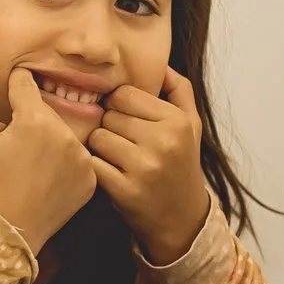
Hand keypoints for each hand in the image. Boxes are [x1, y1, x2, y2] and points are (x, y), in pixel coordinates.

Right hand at [0, 69, 98, 251]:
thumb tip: (1, 123)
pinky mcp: (90, 180)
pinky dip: (63, 166)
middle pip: (46, 114)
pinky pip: (76, 161)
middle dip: (30, 122)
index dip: (19, 80)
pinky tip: (45, 180)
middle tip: (14, 144)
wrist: (5, 233)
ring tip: (30, 166)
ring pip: (62, 137)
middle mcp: (64, 135)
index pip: (26, 86)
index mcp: (34, 121)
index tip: (20, 75)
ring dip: (49, 144)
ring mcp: (82, 159)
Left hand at [87, 66, 214, 263]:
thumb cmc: (181, 165)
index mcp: (176, 121)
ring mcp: (144, 167)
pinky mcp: (125, 190)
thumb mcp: (191, 126)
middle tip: (124, 145)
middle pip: (109, 115)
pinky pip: (92, 163)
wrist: (182, 219)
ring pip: (97, 137)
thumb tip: (161, 63)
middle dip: (110, 127)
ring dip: (101, 148)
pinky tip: (109, 174)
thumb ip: (179, 89)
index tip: (128, 122)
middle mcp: (163, 141)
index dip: (120, 106)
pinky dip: (94, 168)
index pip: (125, 94)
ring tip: (118, 160)